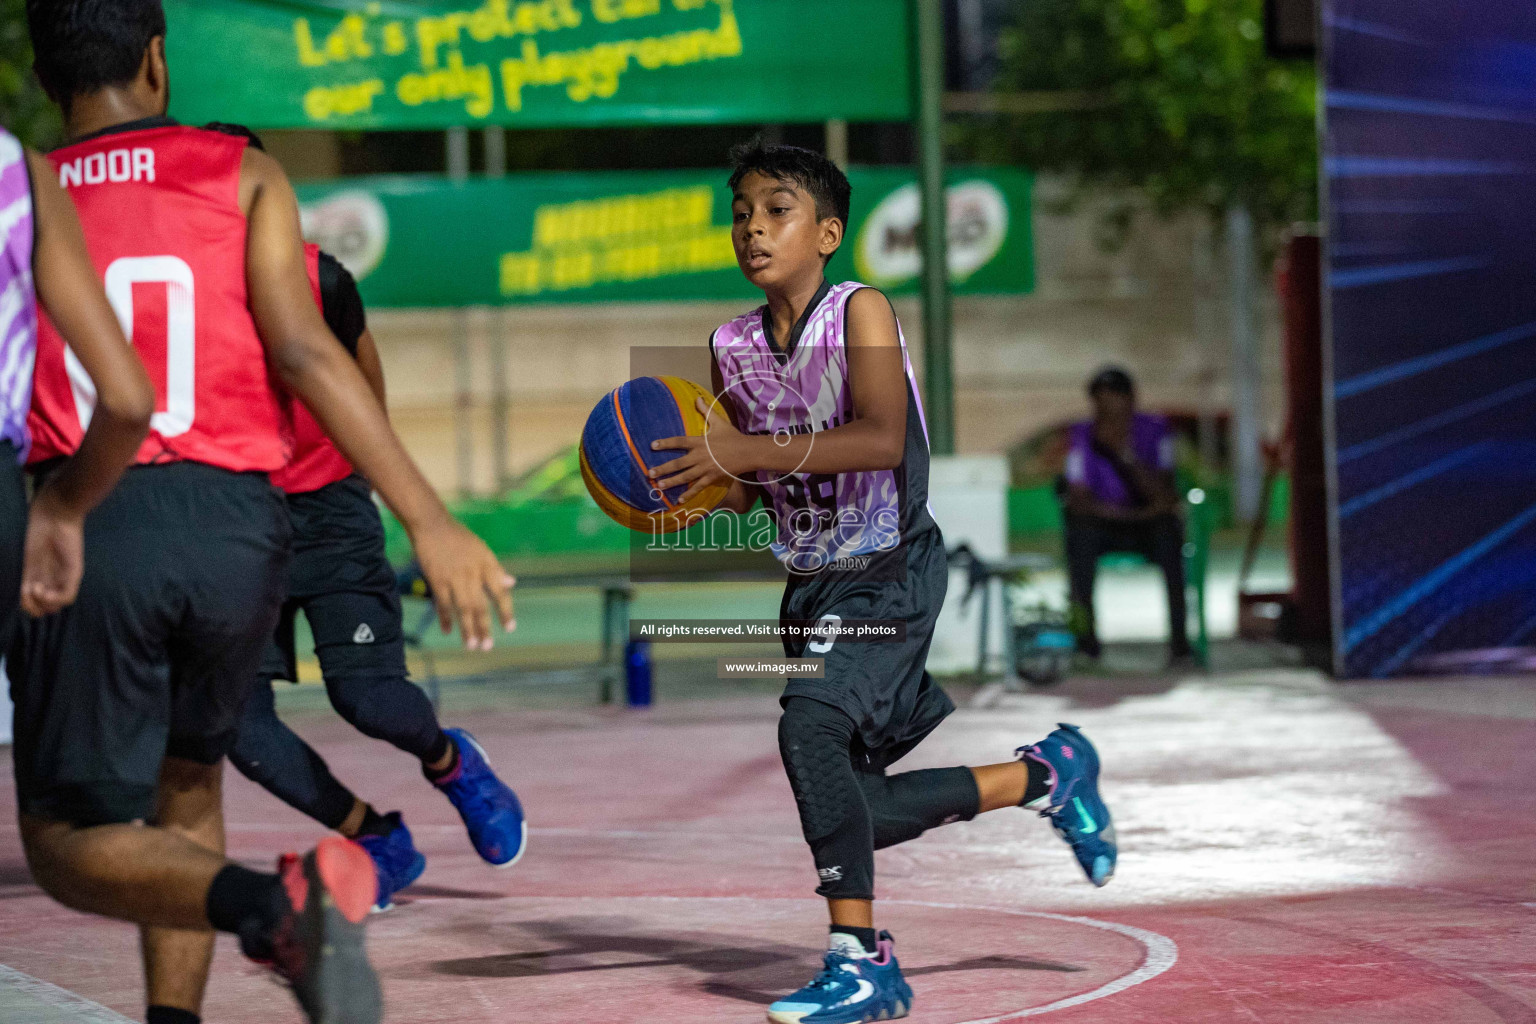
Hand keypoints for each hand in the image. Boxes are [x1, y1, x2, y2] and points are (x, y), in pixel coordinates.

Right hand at [20, 488, 85, 616]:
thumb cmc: (38, 527)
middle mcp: (54, 579)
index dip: (27, 605)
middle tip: (27, 592)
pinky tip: (40, 589)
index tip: (19, 592)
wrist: (55, 513)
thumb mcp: (26, 552)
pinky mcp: (74, 571)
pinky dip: (52, 599)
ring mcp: (64, 576)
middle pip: (47, 609)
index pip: (38, 603)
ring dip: (41, 604)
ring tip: (35, 589)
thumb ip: (23, 569)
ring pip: (56, 606)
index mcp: (42, 575)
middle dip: (33, 607)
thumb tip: (21, 587)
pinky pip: (67, 596)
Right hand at [410, 516, 514, 649]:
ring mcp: (454, 577)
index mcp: (487, 564)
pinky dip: (445, 618)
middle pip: (480, 605)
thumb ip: (496, 569)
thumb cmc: (459, 538)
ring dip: (467, 629)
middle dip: (484, 628)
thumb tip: (511, 583)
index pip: (500, 592)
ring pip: (462, 608)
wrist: (432, 524)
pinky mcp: (436, 580)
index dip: (505, 611)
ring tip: (472, 646)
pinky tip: (448, 631)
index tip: (509, 628)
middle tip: (487, 647)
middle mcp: (473, 573)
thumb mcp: (482, 550)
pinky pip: (442, 604)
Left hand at [649, 397, 751, 504]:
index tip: (652, 446)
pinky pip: (698, 487)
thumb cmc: (733, 437)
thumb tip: (698, 398)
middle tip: (649, 474)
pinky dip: (689, 494)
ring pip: (685, 477)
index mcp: (700, 442)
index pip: (679, 442)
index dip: (665, 443)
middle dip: (663, 469)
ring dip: (671, 482)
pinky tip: (679, 500)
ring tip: (659, 487)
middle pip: (678, 464)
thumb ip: (706, 411)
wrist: (748, 452)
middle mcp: (700, 456)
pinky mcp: (712, 477)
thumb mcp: (719, 422)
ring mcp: (706, 468)